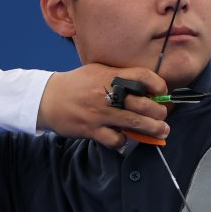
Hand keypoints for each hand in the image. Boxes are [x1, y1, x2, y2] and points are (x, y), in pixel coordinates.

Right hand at [37, 64, 169, 148]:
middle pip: (144, 103)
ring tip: (162, 131)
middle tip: (163, 117)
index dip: (158, 84)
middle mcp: (107, 93)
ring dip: (152, 129)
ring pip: (135, 123)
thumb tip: (146, 87)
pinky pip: (115, 139)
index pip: (143, 76)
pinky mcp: (91, 129)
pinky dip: (124, 140)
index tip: (163, 92)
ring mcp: (100, 113)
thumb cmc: (76, 84)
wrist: (47, 98)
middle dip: (160, 112)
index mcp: (110, 75)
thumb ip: (120, 76)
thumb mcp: (98, 71)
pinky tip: (124, 137)